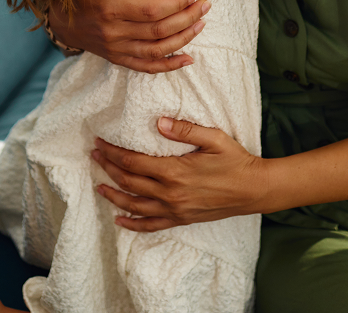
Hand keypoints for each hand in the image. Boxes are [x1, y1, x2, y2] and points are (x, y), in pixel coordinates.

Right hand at [49, 0, 209, 72]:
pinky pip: (147, 67)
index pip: (150, 10)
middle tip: (205, 6)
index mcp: (108, 9)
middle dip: (186, 18)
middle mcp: (114, 32)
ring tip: (201, 24)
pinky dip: (169, 65)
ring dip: (183, 39)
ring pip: (157, 49)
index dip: (174, 4)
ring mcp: (117, 49)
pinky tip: (188, 59)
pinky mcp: (118, 59)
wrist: (60, 23)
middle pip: (159, 30)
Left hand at [91, 118, 265, 231]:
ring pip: (134, 205)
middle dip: (108, 168)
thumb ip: (184, 129)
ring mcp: (174, 210)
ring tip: (98, 186)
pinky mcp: (180, 220)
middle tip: (94, 156)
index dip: (113, 152)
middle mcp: (170, 193)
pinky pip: (151, 225)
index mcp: (174, 171)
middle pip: (128, 182)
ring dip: (113, 195)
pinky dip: (132, 224)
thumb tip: (159, 122)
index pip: (133, 162)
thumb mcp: (213, 137)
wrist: (253, 190)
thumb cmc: (235, 160)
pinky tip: (120, 219)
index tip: (100, 142)